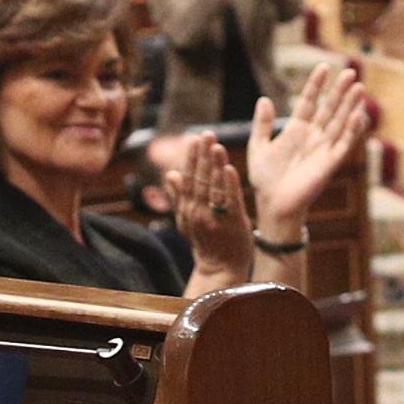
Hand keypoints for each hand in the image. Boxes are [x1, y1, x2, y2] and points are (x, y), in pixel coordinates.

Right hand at [165, 131, 253, 280]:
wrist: (219, 269)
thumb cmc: (205, 242)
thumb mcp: (187, 220)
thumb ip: (179, 197)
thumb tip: (170, 174)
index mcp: (187, 209)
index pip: (187, 179)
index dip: (190, 158)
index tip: (192, 138)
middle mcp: (198, 212)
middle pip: (199, 180)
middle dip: (202, 156)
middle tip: (205, 134)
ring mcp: (215, 218)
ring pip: (213, 188)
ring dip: (214, 166)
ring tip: (217, 145)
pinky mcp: (233, 224)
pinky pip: (230, 202)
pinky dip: (229, 185)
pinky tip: (230, 168)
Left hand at [245, 61, 373, 245]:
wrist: (273, 204)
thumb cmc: (264, 179)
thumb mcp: (258, 147)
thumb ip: (262, 124)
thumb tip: (264, 99)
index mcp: (296, 130)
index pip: (309, 102)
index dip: (316, 85)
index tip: (323, 67)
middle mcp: (313, 137)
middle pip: (329, 109)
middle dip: (339, 91)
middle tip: (350, 72)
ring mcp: (323, 149)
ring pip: (340, 122)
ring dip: (350, 105)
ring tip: (359, 87)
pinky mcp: (330, 163)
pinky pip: (344, 143)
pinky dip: (352, 130)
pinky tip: (359, 114)